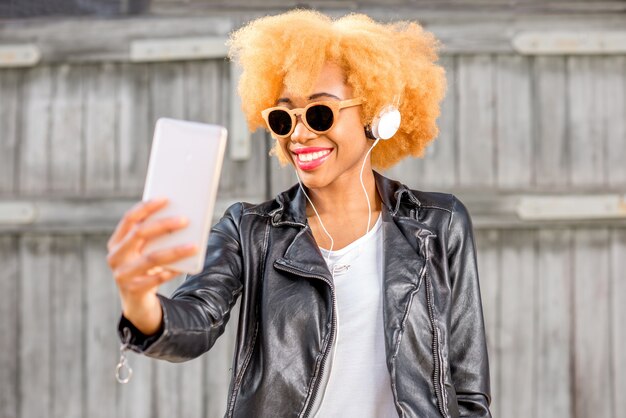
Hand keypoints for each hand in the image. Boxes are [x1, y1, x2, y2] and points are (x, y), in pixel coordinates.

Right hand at [107, 198, 197, 329]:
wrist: (137, 302)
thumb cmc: (145, 268)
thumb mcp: (144, 251)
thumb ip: (154, 236)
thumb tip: (181, 216)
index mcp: (117, 242)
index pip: (129, 219)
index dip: (146, 207)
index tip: (166, 198)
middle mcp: (115, 256)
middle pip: (139, 234)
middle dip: (163, 225)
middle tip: (185, 219)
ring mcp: (122, 274)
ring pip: (151, 258)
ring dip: (175, 251)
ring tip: (194, 246)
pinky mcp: (133, 290)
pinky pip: (156, 279)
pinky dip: (171, 271)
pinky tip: (185, 267)